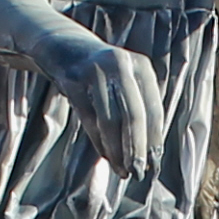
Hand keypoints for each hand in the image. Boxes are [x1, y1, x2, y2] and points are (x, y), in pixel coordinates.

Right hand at [38, 33, 164, 177]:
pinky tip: (107, 157)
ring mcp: (96, 72)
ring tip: (122, 171)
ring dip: (117, 150)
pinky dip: (99, 142)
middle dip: (137, 149)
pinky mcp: (74, 81)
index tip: (154, 164)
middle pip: (134, 116)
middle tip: (138, 173)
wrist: (63, 45)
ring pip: (111, 120)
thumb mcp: (126, 79)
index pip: (153, 110)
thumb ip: (139, 106)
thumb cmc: (102, 73)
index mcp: (141, 67)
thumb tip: (150, 153)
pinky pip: (90, 119)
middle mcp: (121, 66)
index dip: (154, 140)